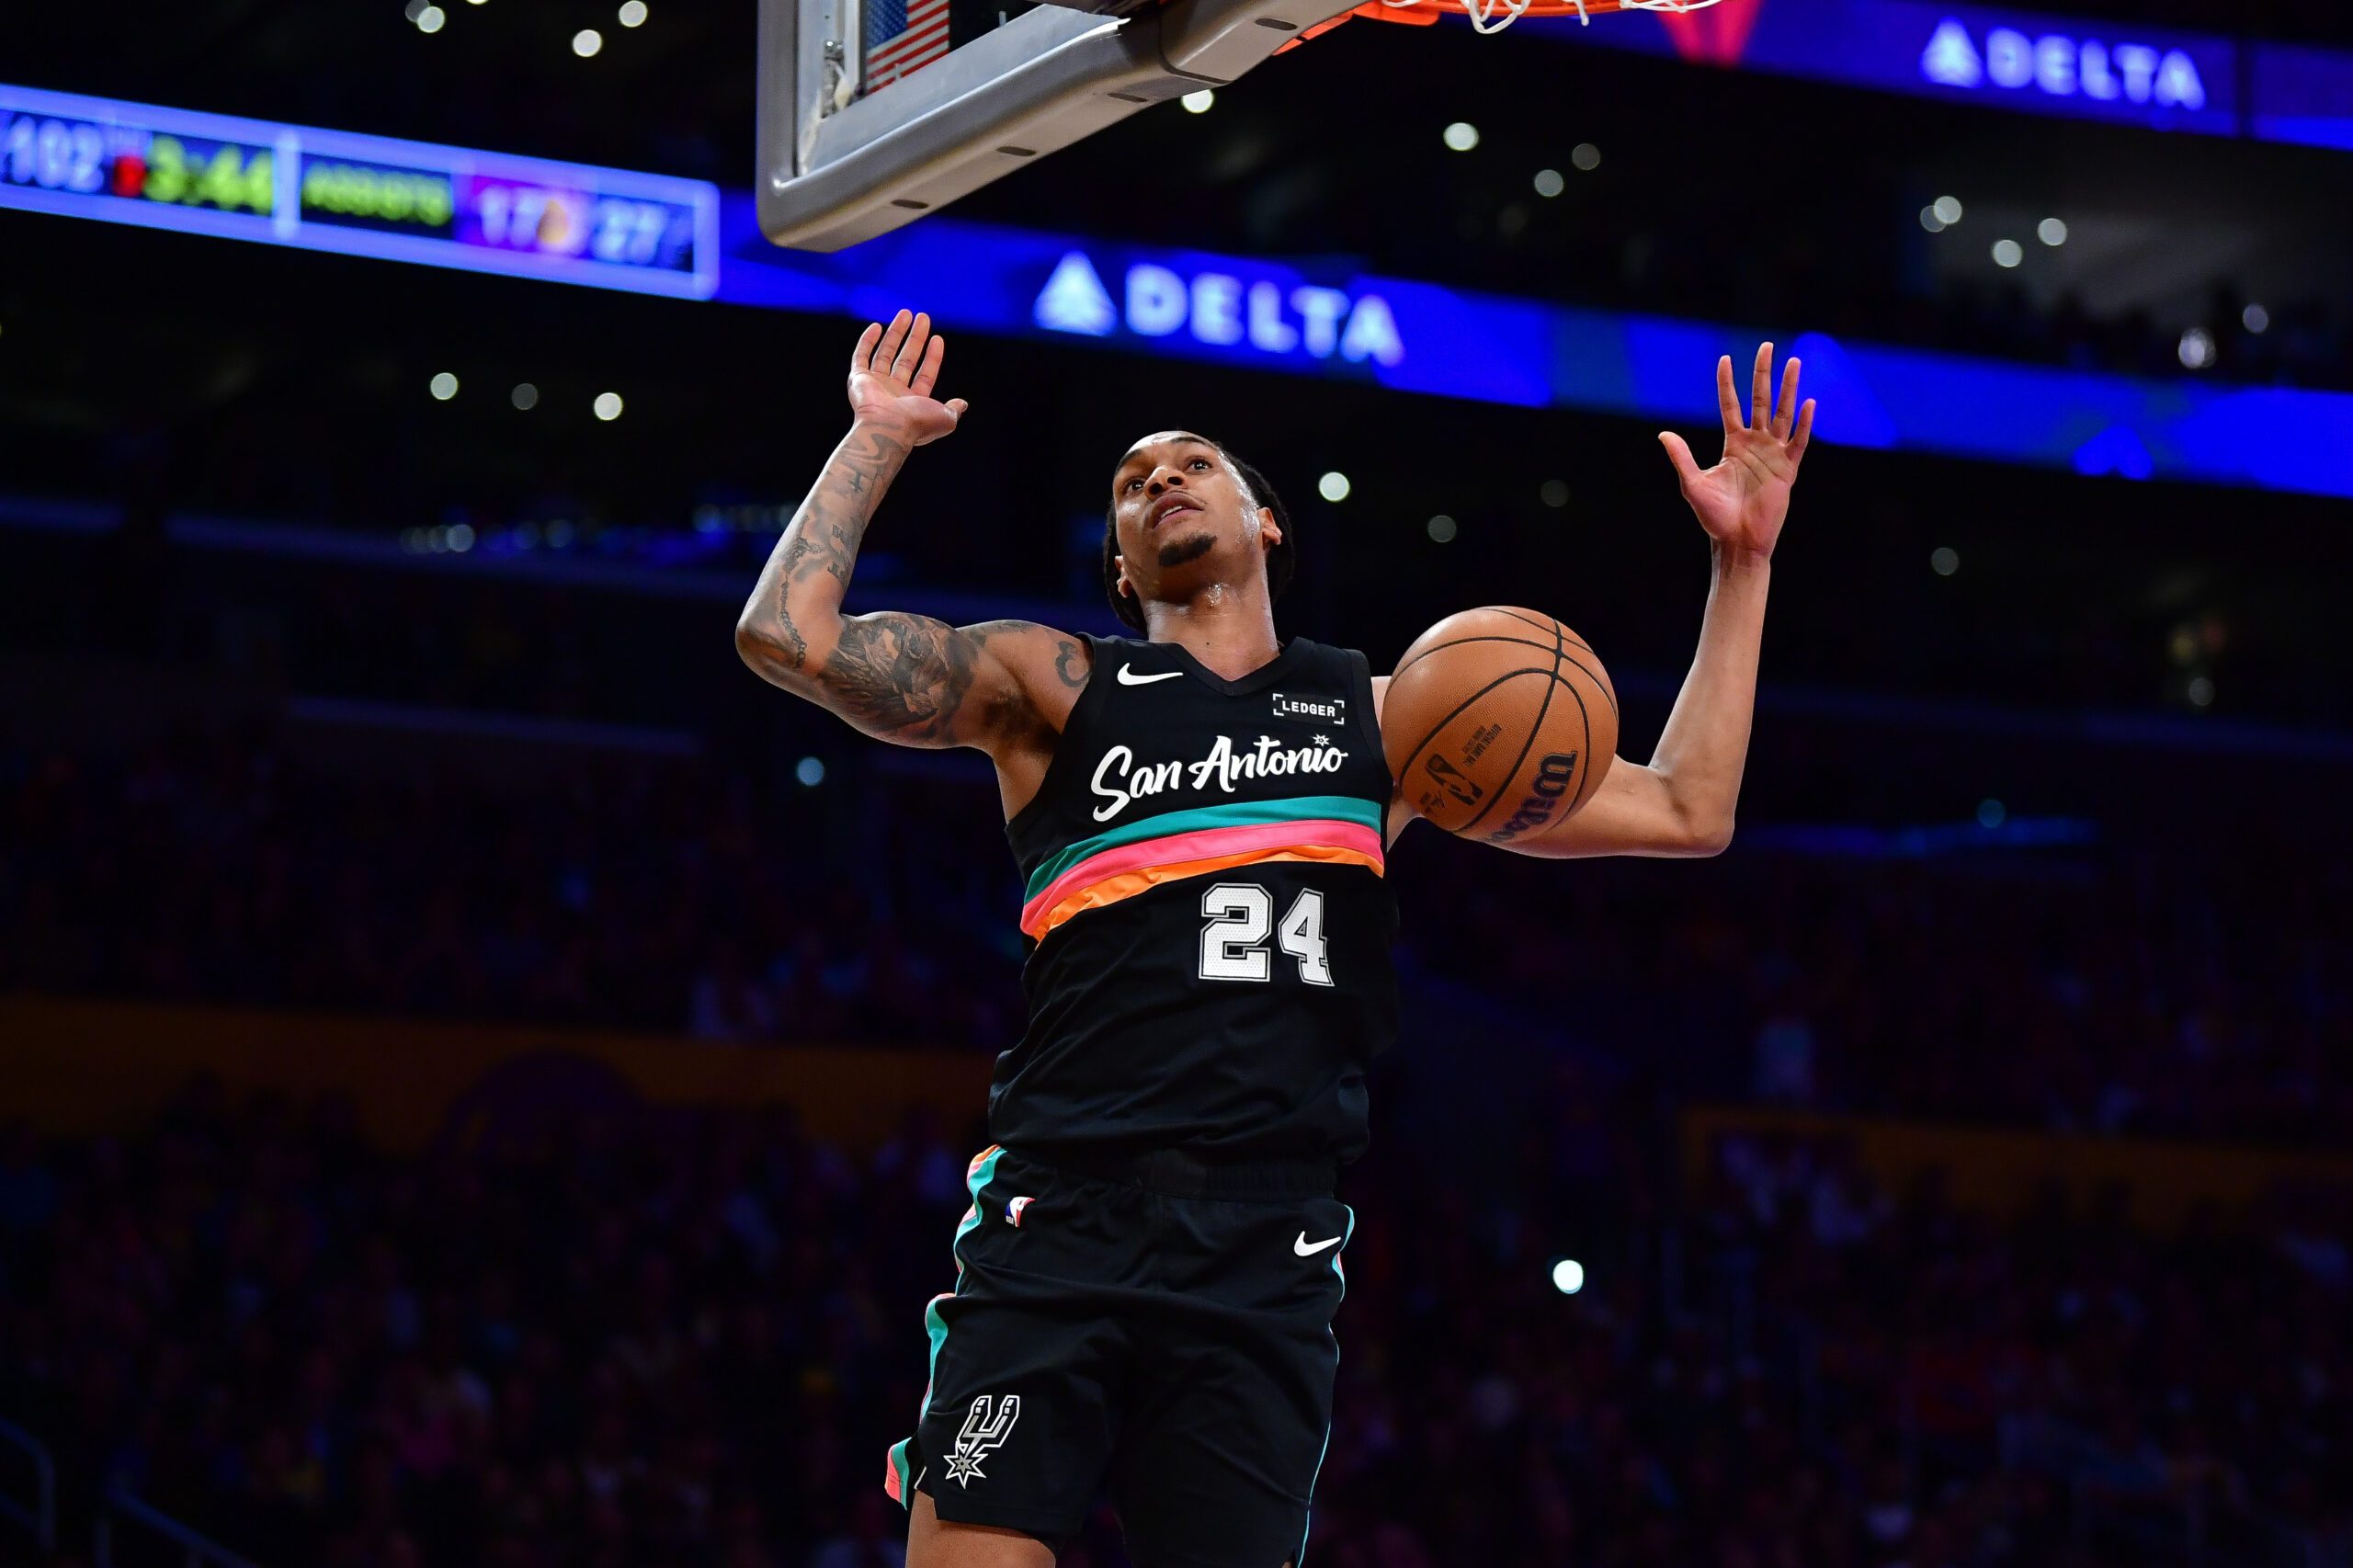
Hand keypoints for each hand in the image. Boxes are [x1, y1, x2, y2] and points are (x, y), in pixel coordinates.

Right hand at [846, 310, 968, 445]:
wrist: (888, 428)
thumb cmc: (917, 424)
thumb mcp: (946, 418)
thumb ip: (954, 409)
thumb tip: (963, 403)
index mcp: (913, 403)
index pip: (925, 374)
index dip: (933, 357)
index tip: (938, 338)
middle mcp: (893, 393)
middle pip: (906, 359)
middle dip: (915, 338)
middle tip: (923, 317)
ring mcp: (875, 385)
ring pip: (885, 354)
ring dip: (895, 333)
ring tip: (906, 313)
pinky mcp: (858, 379)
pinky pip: (860, 356)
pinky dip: (867, 342)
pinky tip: (876, 327)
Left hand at [1658, 343, 1814, 559]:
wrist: (1737, 541)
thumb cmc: (1714, 516)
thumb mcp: (1693, 483)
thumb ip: (1681, 456)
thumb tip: (1663, 433)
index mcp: (1733, 445)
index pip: (1730, 405)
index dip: (1727, 383)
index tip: (1725, 359)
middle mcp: (1755, 444)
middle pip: (1761, 401)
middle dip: (1763, 374)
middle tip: (1766, 346)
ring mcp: (1773, 454)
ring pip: (1783, 414)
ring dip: (1789, 389)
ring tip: (1794, 363)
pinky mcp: (1788, 470)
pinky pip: (1798, 442)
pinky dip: (1803, 424)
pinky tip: (1808, 403)